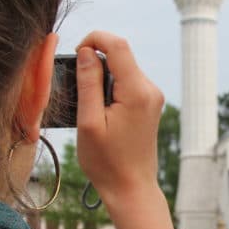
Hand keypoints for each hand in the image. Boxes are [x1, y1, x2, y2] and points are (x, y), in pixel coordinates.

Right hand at [75, 31, 173, 228]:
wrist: (131, 188)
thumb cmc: (107, 162)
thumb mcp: (89, 122)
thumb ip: (88, 83)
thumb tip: (87, 51)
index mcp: (136, 91)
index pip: (118, 45)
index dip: (94, 39)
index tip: (75, 54)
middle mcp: (150, 89)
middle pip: (121, 54)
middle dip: (95, 60)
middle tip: (76, 86)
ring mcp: (152, 96)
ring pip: (123, 68)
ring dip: (102, 75)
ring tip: (88, 105)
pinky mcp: (149, 104)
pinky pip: (128, 81)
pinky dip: (110, 86)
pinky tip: (100, 110)